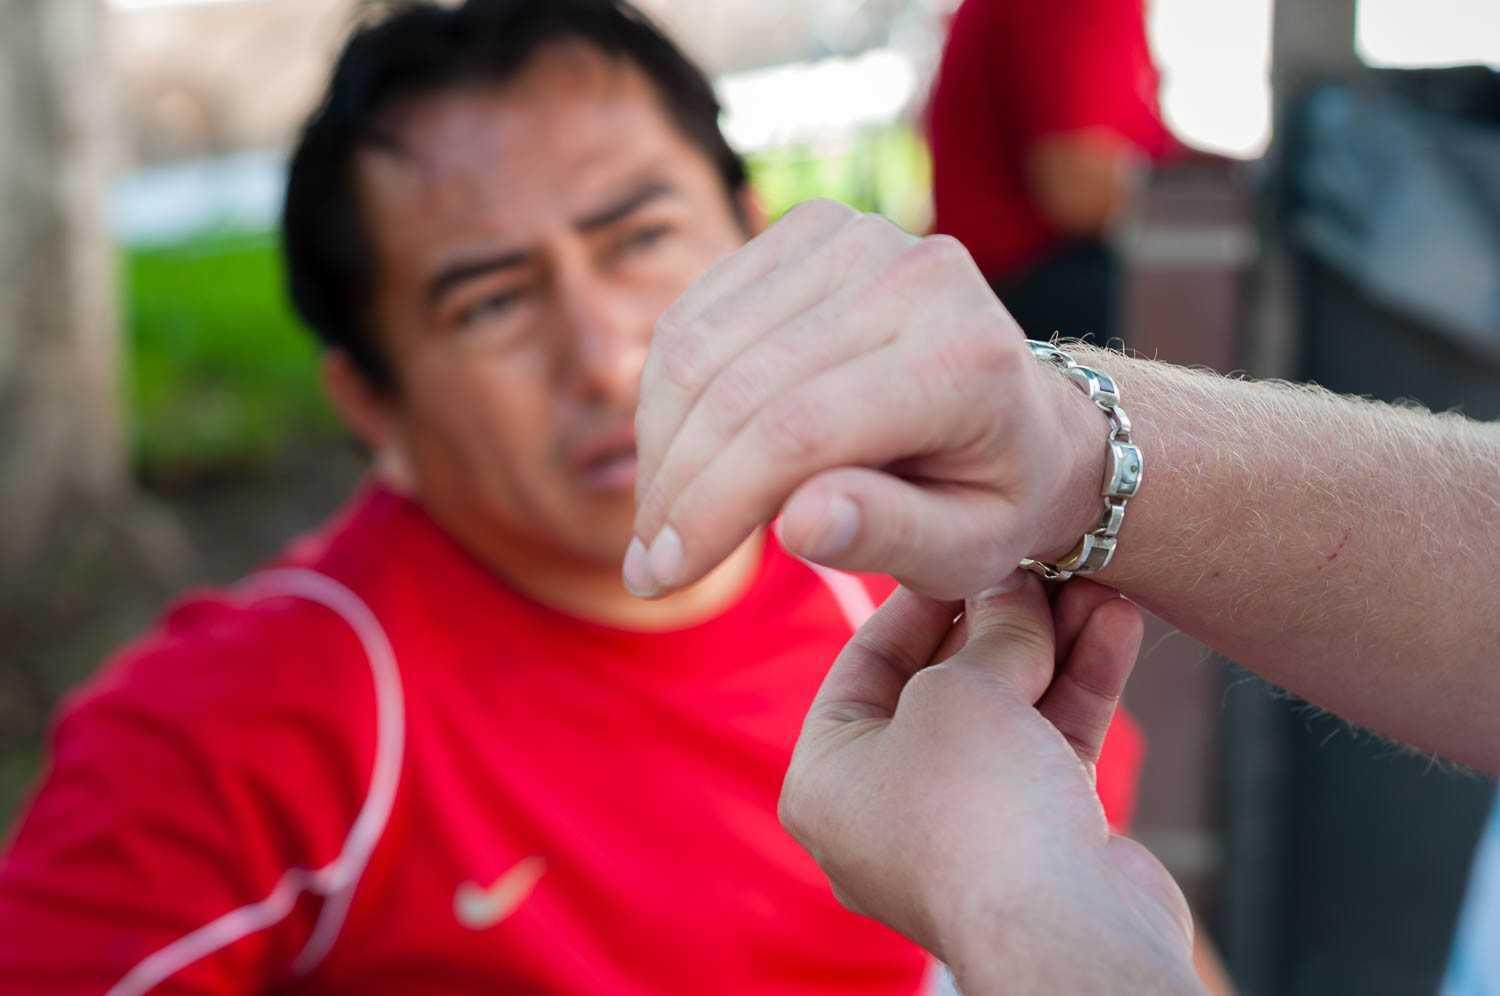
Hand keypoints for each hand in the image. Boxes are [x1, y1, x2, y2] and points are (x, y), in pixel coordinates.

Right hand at [626, 199, 1104, 599]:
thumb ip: (891, 535)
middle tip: (649, 564)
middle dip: (675, 487)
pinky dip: (669, 391)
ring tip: (661, 521)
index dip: (713, 507)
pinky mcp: (812, 228)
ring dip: (660, 443)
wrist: (1027, 415)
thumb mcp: (967, 549)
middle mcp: (916, 275)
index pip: (798, 431)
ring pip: (702, 345)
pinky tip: (676, 454)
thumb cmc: (994, 499)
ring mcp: (859, 237)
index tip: (662, 577)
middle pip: (740, 386)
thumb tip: (799, 523)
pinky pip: (699, 311)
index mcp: (965, 360)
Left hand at [779, 576, 1199, 993]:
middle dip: (1004, 620)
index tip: (967, 553)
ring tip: (1098, 581)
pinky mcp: (1036, 838)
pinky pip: (1050, 744)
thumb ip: (986, 630)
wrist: (1063, 932)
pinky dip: (1082, 686)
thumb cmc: (974, 811)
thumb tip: (1009, 584)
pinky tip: (1118, 624)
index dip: (920, 600)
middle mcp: (887, 806)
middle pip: (945, 684)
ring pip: (1009, 711)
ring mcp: (964, 826)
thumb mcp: (960, 691)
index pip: (867, 663)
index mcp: (829, 777)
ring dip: (1056, 644)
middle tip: (1043, 563)